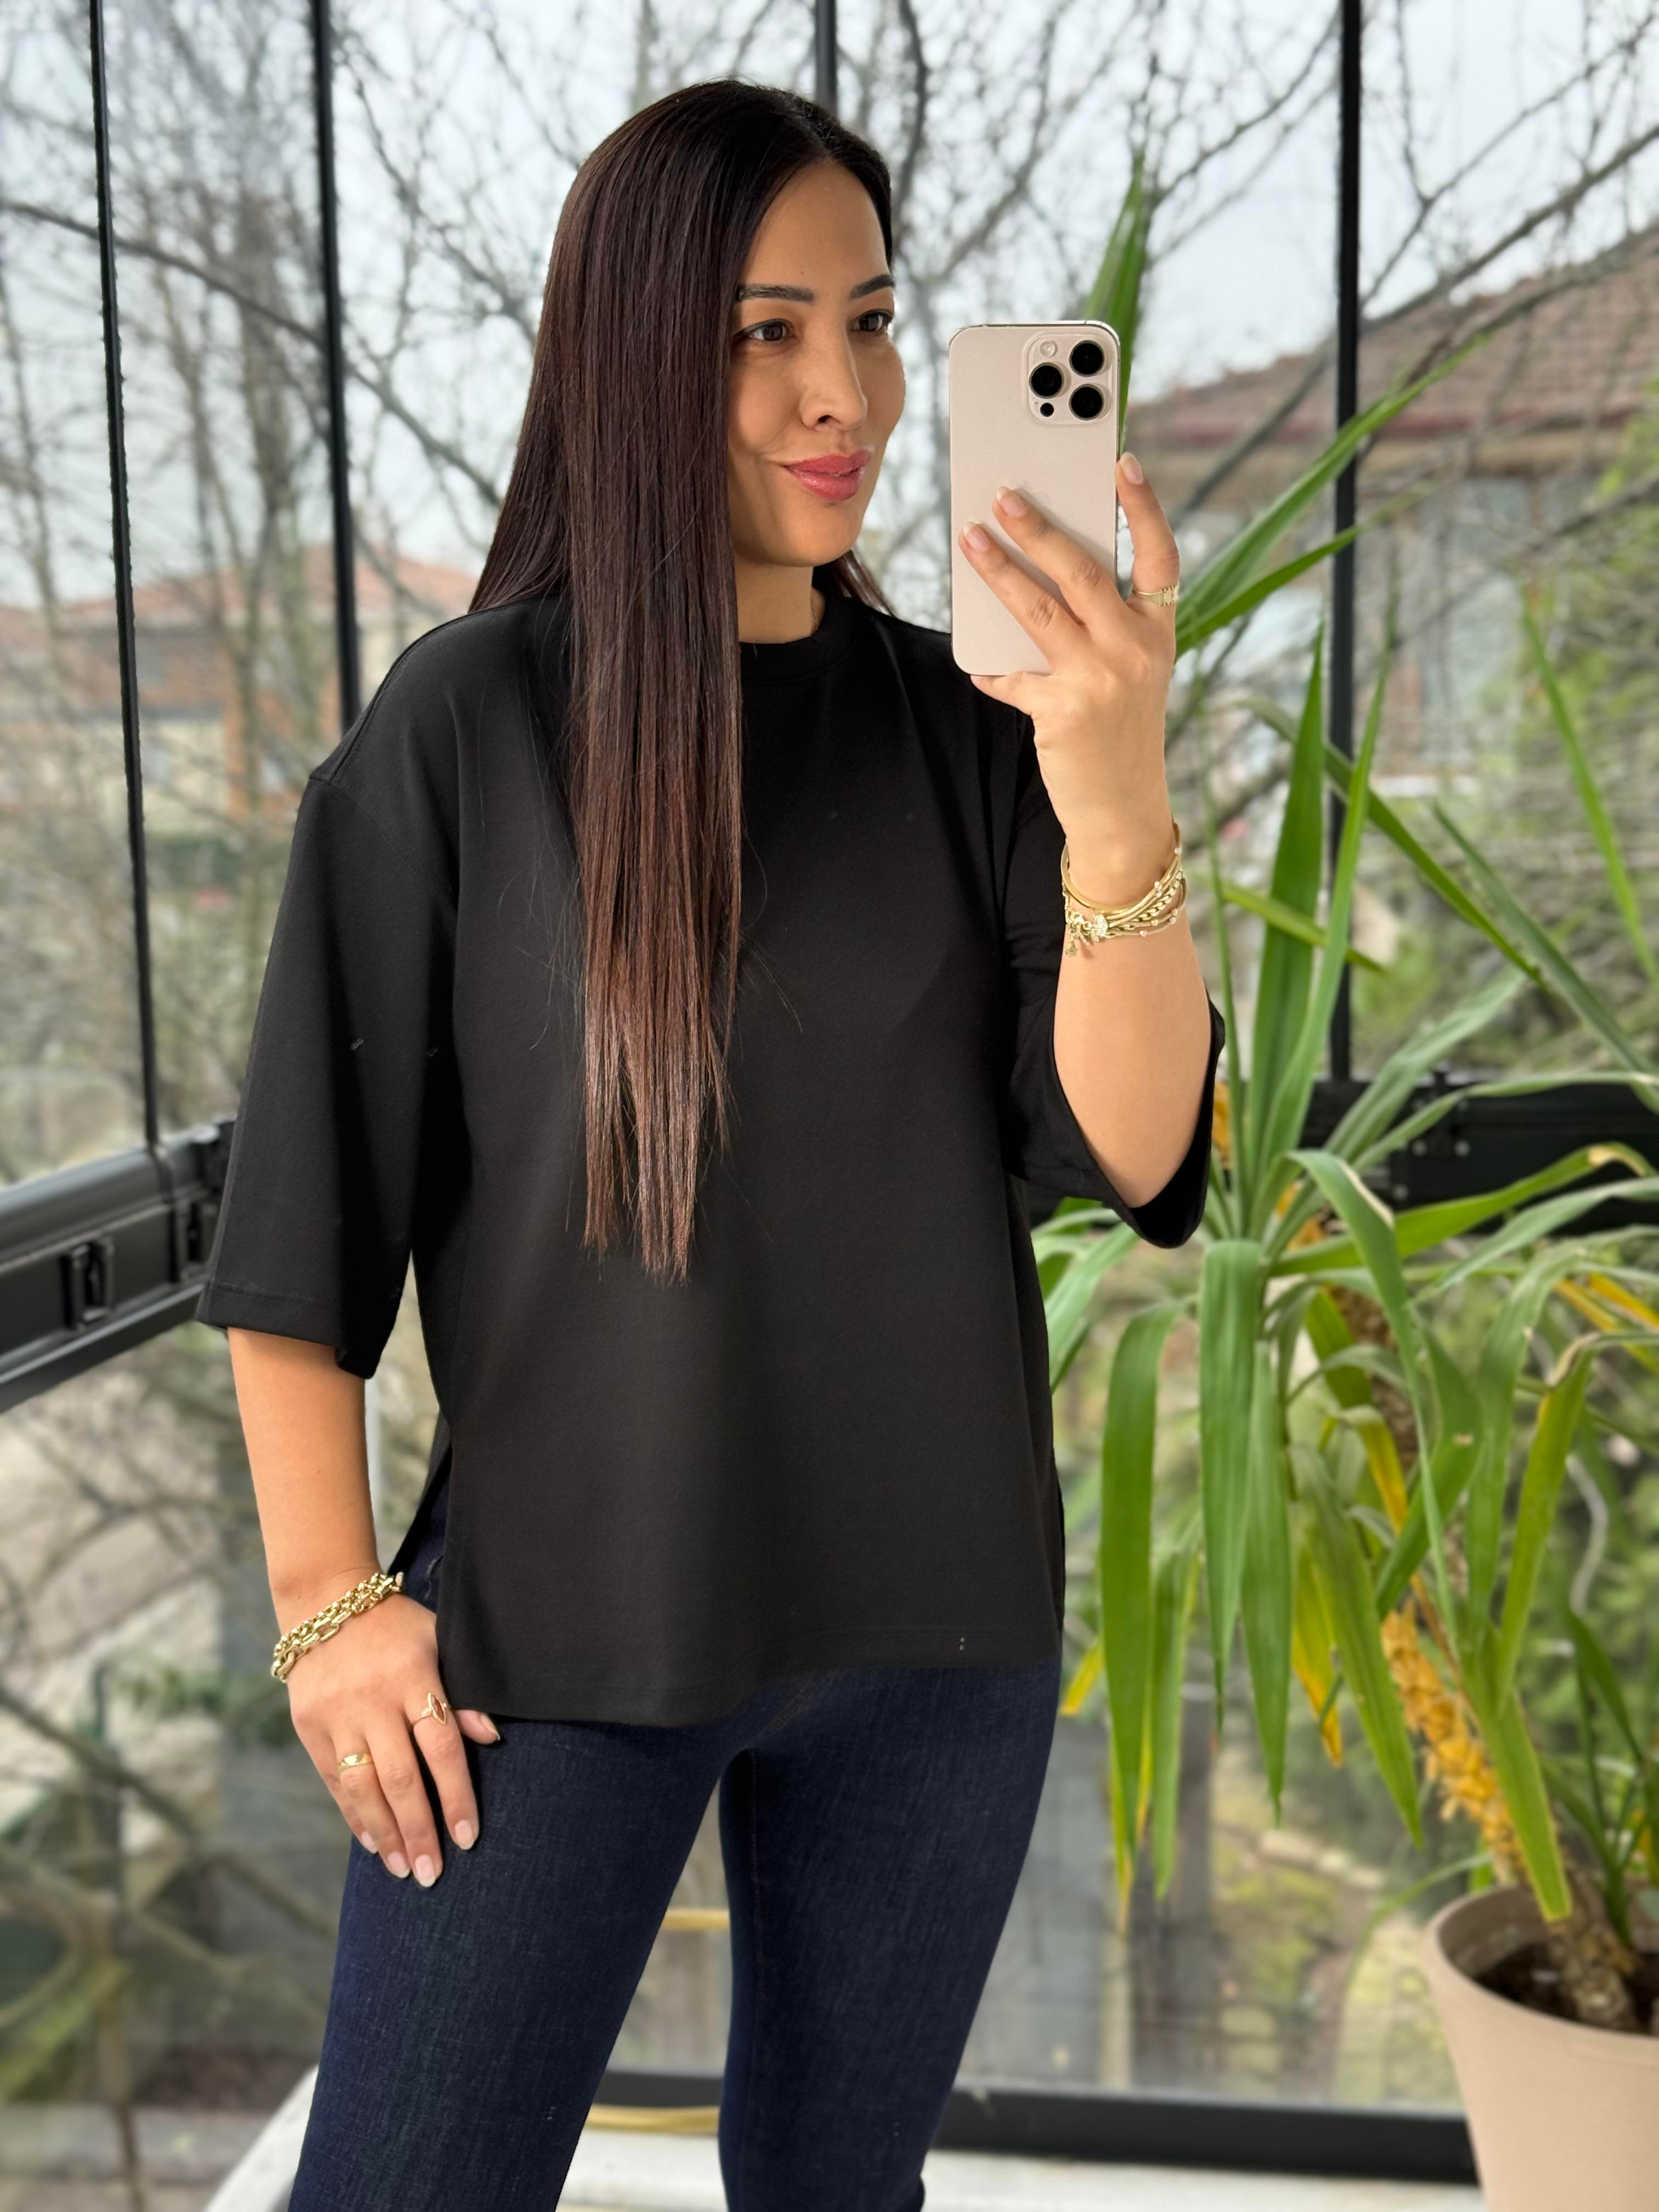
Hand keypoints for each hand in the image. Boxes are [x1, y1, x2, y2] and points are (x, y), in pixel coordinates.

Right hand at [283, 1590, 499, 1885]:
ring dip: (384, 1832)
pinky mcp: (309, 1725)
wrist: (325, 1603)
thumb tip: (492, 1738)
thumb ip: (463, 1692)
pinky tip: (371, 1841)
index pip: (441, 1747)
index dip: (456, 1794)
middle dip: (419, 1829)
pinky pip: (332, 1779)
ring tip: (402, 1869)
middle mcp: (373, 1700)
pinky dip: (353, 1814)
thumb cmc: (397, 1626)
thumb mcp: (439, 1642)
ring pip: (362, 1785)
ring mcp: (337, 1715)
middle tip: (433, 1873)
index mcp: (413, 1677)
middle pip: (400, 1776)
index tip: (469, 1836)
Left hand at [957, 452, 1179, 898]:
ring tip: (971, 540)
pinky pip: (1012, 676)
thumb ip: (1101, 624)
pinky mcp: (1063, 712)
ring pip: (1040, 611)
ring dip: (999, 572)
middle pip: (1083, 572)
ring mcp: (1101, 680)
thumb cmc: (1121, 729)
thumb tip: (1038, 572)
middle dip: (1039, 528)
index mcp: (1159, 630)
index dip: (1143, 507)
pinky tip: (975, 660)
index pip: (1160, 555)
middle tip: (1004, 495)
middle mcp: (1136, 649)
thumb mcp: (1131, 670)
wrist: (1124, 808)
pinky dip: (990, 667)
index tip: (1122, 461)